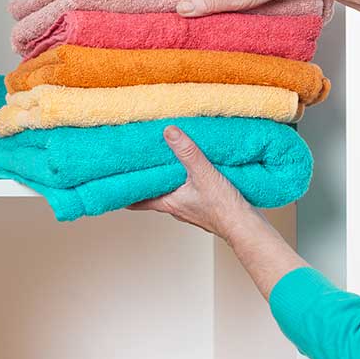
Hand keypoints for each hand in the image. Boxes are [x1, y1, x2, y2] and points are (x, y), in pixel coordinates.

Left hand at [128, 125, 258, 238]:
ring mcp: (190, 208)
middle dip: (147, 179)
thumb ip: (187, 153)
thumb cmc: (223, 209)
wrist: (245, 226)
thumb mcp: (203, 174)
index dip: (124, 192)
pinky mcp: (204, 206)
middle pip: (153, 193)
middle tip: (139, 163)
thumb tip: (169, 132)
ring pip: (171, 192)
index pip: (136, 200)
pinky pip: (188, 192)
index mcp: (168, 203)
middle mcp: (176, 207)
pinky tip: (193, 170)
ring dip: (167, 179)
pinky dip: (184, 182)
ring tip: (165, 161)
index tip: (113, 181)